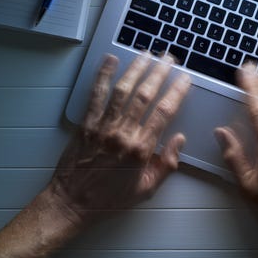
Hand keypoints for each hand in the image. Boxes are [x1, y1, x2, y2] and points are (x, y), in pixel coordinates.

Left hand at [49, 53, 190, 226]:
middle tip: (169, 58)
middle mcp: (123, 134)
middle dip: (159, 73)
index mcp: (142, 150)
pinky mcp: (86, 124)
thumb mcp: (146, 190)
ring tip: (146, 54)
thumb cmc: (110, 200)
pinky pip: (96, 95)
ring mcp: (103, 127)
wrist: (73, 203)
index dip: (177, 92)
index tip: (185, 79)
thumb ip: (167, 164)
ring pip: (123, 91)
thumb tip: (179, 139)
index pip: (164, 113)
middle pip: (145, 95)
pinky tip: (110, 60)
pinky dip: (103, 75)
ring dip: (136, 69)